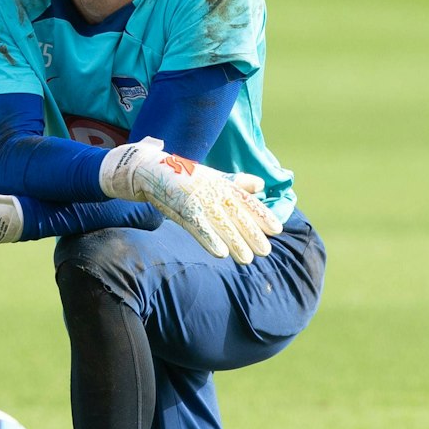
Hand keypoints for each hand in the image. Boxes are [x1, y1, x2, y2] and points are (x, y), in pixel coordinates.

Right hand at [100, 137, 281, 263]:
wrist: (151, 169)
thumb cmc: (185, 175)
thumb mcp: (213, 176)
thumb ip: (237, 182)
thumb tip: (261, 185)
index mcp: (222, 183)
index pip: (246, 200)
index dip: (262, 215)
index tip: (277, 229)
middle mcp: (213, 190)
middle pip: (237, 214)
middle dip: (252, 233)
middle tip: (266, 251)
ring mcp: (198, 199)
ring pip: (220, 223)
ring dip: (235, 242)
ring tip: (247, 259)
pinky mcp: (182, 208)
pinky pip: (198, 226)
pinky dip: (209, 240)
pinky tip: (220, 254)